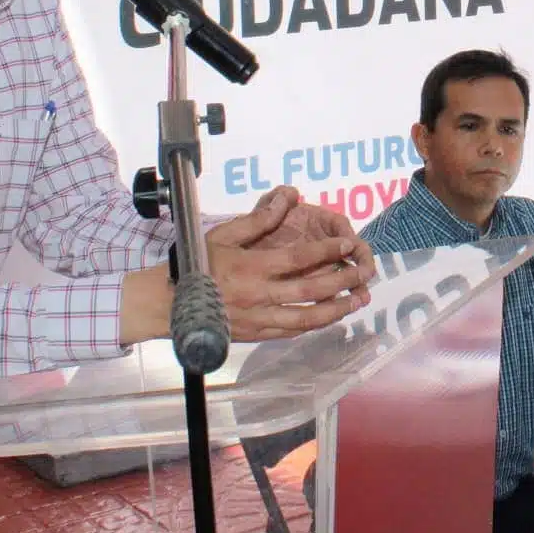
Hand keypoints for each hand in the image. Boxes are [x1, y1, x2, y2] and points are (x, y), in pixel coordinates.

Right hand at [204, 188, 375, 341]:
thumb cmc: (197, 264)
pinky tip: (329, 318)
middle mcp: (259, 295)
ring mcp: (258, 319)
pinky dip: (313, 326)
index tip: (348, 243)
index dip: (328, 251)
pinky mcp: (255, 335)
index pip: (299, 258)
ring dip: (336, 310)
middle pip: (310, 291)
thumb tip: (287, 197)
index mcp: (252, 267)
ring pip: (306, 319)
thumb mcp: (225, 234)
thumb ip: (259, 220)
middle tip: (364, 274)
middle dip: (342, 282)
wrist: (169, 303)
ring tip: (357, 302)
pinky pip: (290, 332)